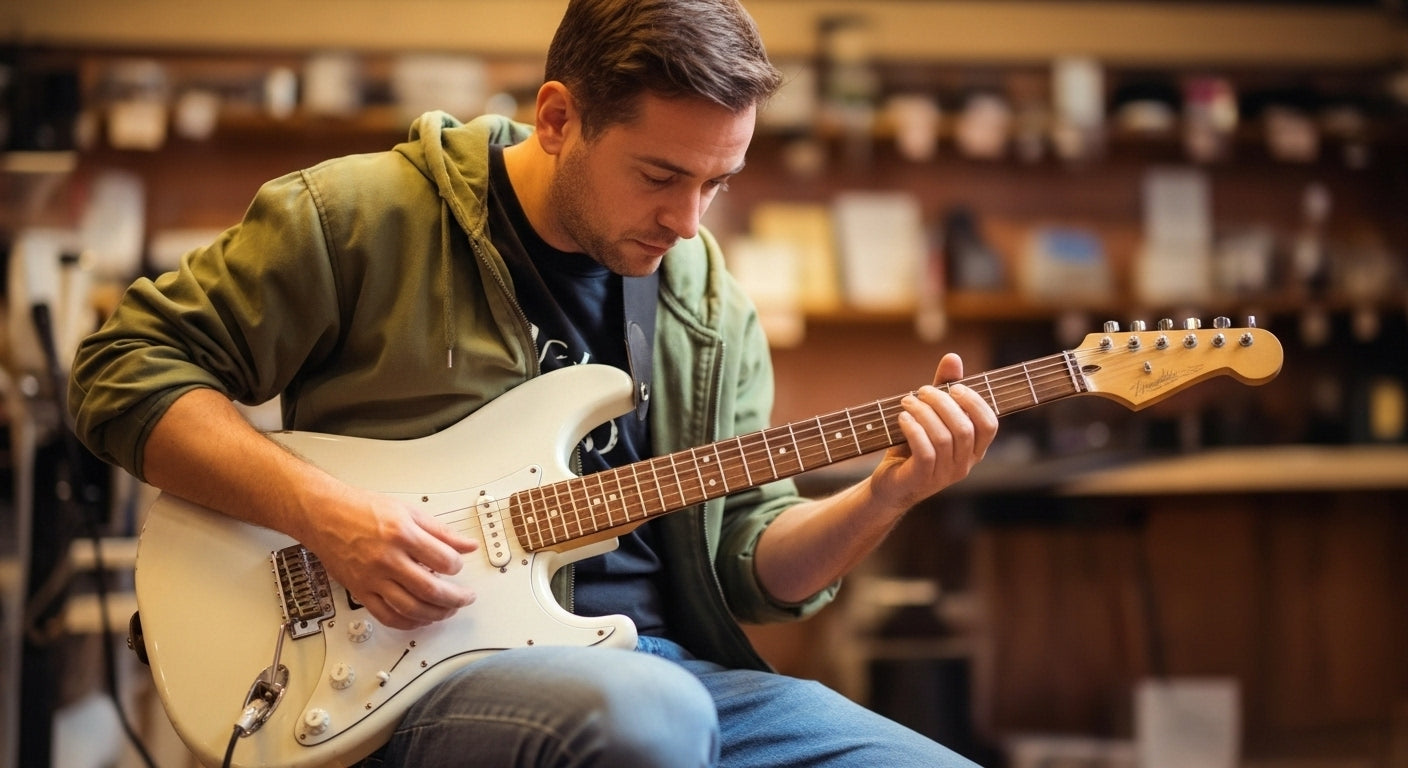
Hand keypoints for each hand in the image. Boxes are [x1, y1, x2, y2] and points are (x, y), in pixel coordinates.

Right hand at [300, 483, 480, 630]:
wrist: (324, 515)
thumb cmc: (362, 509)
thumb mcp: (408, 511)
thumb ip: (441, 532)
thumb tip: (467, 545)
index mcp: (402, 534)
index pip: (443, 560)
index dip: (457, 566)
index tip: (458, 566)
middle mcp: (387, 559)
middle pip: (430, 590)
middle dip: (455, 598)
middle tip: (466, 598)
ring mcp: (372, 578)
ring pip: (411, 608)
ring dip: (435, 614)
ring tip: (447, 610)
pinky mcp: (360, 591)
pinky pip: (387, 616)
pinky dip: (407, 623)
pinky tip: (419, 619)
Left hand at [870, 352, 997, 509]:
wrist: (890, 484)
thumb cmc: (913, 446)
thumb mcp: (929, 415)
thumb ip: (943, 389)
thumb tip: (953, 357)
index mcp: (973, 449)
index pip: (989, 425)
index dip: (975, 402)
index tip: (954, 387)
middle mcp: (964, 464)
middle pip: (964, 428)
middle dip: (942, 403)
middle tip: (922, 391)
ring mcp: (944, 474)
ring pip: (943, 438)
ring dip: (924, 413)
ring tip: (907, 402)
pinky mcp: (922, 479)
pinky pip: (925, 451)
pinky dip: (913, 430)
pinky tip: (902, 418)